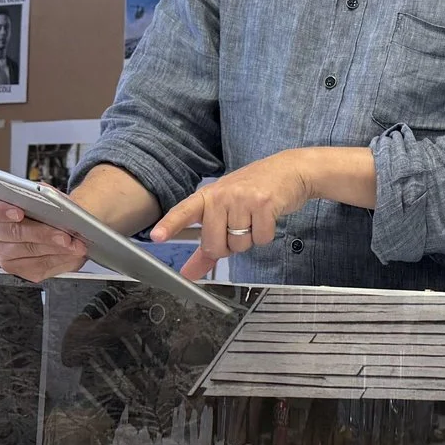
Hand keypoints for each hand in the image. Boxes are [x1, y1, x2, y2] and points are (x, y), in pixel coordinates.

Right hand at [0, 192, 88, 281]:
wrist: (54, 220)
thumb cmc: (44, 205)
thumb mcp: (43, 193)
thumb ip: (44, 196)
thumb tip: (55, 206)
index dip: (2, 211)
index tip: (19, 213)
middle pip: (12, 233)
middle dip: (41, 234)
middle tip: (63, 235)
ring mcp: (1, 252)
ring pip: (28, 251)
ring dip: (55, 248)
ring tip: (73, 244)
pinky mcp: (17, 268)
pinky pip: (38, 266)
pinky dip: (59, 259)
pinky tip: (71, 254)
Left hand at [151, 150, 321, 280]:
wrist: (289, 170)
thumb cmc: (253, 191)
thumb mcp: (225, 212)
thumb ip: (205, 248)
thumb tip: (188, 275)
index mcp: (207, 196)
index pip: (184, 212)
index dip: (170, 225)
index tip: (156, 237)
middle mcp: (222, 195)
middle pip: (215, 245)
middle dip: (228, 246)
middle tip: (238, 227)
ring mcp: (242, 198)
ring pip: (239, 244)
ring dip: (249, 239)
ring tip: (255, 217)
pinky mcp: (264, 203)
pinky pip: (260, 239)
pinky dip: (265, 235)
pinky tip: (267, 217)